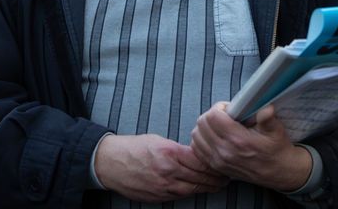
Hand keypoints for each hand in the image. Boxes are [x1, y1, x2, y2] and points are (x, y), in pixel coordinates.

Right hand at [94, 133, 228, 201]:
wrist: (110, 163)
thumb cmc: (133, 148)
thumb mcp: (158, 141)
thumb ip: (179, 149)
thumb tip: (198, 154)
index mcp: (170, 153)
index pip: (201, 161)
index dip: (215, 164)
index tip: (224, 162)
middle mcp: (168, 171)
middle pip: (201, 178)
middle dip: (217, 178)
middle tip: (227, 176)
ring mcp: (163, 186)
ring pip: (193, 189)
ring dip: (208, 187)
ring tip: (218, 184)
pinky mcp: (158, 196)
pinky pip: (181, 195)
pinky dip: (192, 192)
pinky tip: (199, 188)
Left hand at [190, 103, 311, 191]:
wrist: (278, 172)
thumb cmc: (276, 149)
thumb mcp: (276, 130)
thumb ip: (268, 118)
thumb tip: (266, 108)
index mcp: (238, 140)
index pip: (213, 116)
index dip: (219, 107)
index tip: (229, 108)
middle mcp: (225, 151)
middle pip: (202, 124)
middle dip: (211, 115)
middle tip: (224, 115)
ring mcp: (218, 160)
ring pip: (196, 136)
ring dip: (204, 127)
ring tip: (218, 125)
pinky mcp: (216, 166)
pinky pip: (197, 149)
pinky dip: (201, 140)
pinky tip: (214, 136)